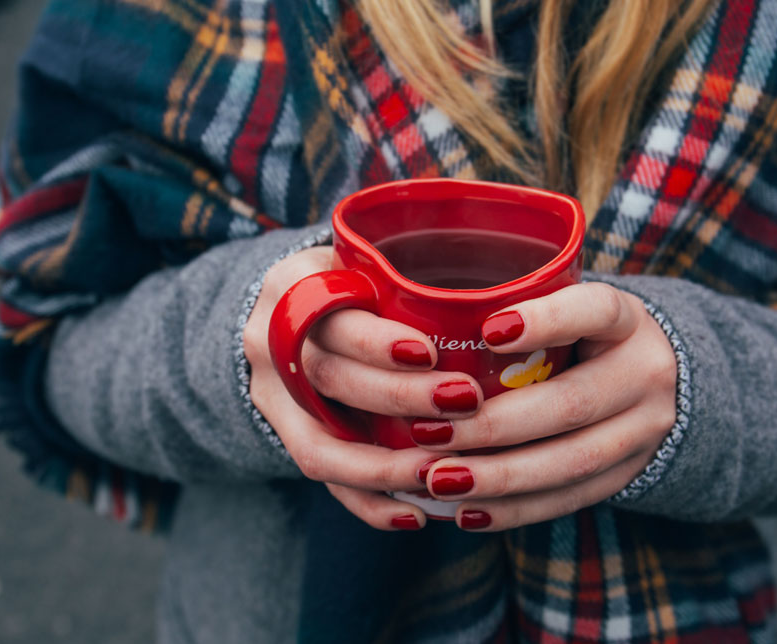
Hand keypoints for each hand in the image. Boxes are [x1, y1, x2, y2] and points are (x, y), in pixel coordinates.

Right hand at [241, 246, 477, 530]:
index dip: (376, 342)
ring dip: (384, 466)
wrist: (288, 311)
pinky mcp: (282, 436)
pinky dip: (369, 502)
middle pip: (328, 378)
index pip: (330, 315)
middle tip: (464, 402)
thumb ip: (410, 277)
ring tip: (442, 473)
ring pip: (319, 444)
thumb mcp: (368, 260)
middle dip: (398, 398)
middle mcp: (269, 340)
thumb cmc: (355, 281)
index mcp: (294, 284)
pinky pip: (322, 480)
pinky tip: (416, 514)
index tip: (430, 353)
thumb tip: (506, 302)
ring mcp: (270, 395)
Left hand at [414, 282, 678, 530]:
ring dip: (498, 476)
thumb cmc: (584, 334)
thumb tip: (426, 319)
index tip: (488, 331)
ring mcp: (644, 431)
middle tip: (428, 433)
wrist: (660, 380)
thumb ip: (520, 308)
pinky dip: (514, 509)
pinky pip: (569, 498)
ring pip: (571, 462)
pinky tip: (466, 511)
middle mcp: (645, 374)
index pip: (596, 311)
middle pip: (571, 404)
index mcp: (627, 321)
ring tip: (439, 480)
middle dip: (494, 425)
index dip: (546, 321)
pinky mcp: (628, 475)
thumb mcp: (570, 306)